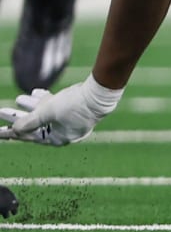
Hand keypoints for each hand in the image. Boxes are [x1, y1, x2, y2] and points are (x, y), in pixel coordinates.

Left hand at [0, 76, 120, 145]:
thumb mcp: (47, 113)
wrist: (100, 93)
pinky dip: (45, 100)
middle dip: (19, 117)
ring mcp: (69, 119)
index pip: (29, 137)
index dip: (11, 132)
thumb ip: (29, 122)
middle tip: (2, 112)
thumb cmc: (74, 105)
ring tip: (19, 99)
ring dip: (31, 106)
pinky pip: (55, 106)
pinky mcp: (75, 108)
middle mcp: (63, 131)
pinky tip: (37, 93)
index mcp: (57, 138)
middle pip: (35, 125)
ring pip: (45, 113)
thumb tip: (14, 130)